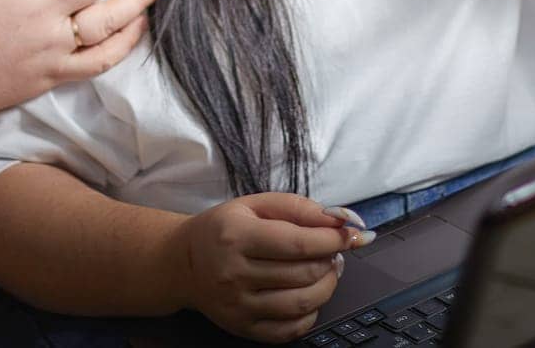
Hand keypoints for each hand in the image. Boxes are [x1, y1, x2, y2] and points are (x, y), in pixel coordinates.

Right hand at [174, 193, 369, 342]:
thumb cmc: (223, 229)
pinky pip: (290, 329)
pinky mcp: (242, 328)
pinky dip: (310, 313)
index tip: (352, 234)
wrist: (183, 263)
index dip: (333, 240)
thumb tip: (338, 219)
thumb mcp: (254, 205)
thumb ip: (297, 207)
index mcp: (236, 236)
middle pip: (303, 274)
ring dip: (326, 286)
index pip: (298, 243)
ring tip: (325, 270)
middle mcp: (234, 273)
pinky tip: (308, 294)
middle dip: (331, 260)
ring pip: (302, 304)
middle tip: (333, 250)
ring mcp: (238, 305)